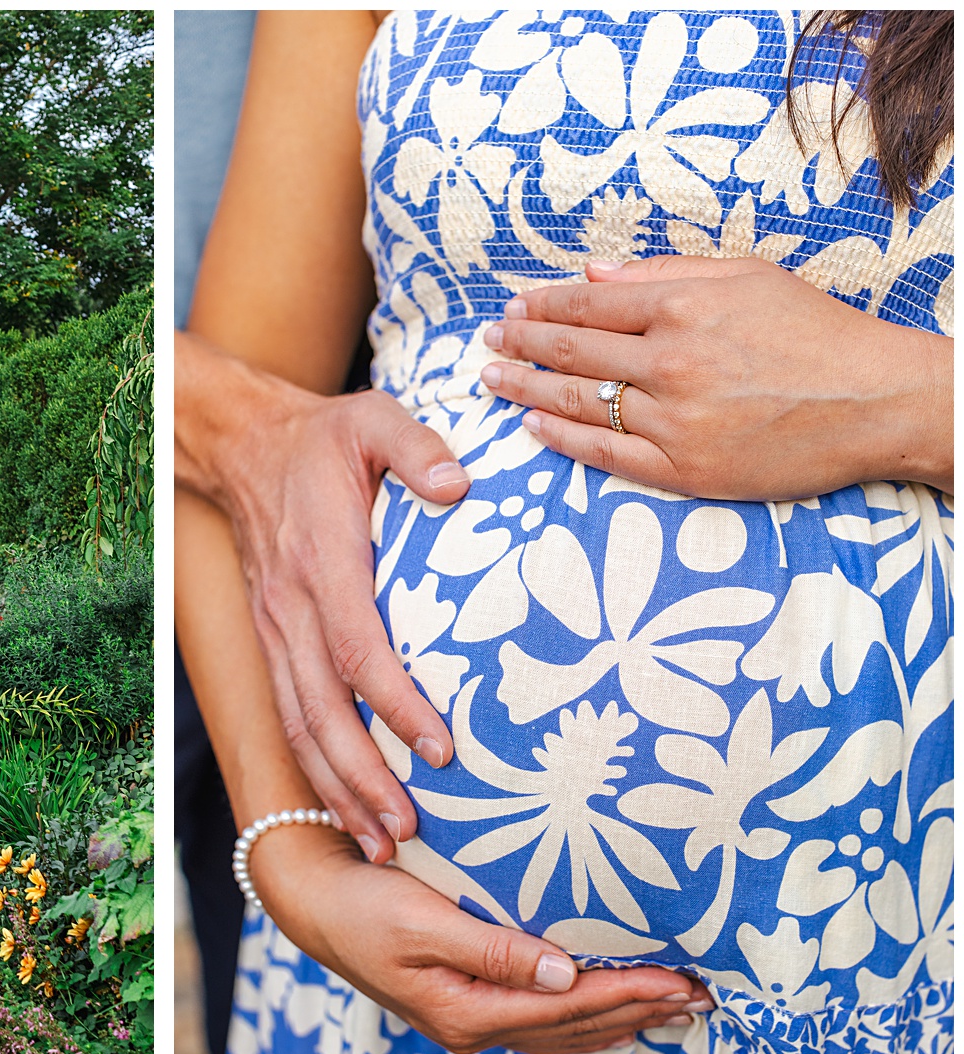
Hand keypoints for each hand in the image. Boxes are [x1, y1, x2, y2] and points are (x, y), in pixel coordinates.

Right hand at [201, 365, 472, 863]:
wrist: (245, 450)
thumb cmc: (325, 439)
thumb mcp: (372, 418)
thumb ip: (416, 448)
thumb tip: (458, 487)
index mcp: (321, 558)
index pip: (356, 644)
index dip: (395, 701)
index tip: (440, 747)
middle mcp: (291, 606)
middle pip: (322, 709)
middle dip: (364, 776)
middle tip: (411, 829)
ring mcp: (276, 630)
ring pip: (302, 726)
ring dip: (340, 789)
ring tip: (385, 843)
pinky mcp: (274, 643)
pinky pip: (293, 717)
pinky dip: (319, 771)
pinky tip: (352, 810)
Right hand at [254, 824, 709, 1053]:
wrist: (313, 904)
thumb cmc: (362, 902)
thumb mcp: (420, 919)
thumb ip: (492, 949)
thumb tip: (564, 973)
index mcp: (463, 1009)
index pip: (565, 1008)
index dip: (626, 994)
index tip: (679, 980)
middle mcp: (470, 1027)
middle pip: (572, 1028)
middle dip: (639, 1012)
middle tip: (701, 997)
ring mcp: (467, 1021)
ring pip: (561, 1033)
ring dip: (621, 1020)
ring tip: (674, 1009)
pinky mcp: (462, 1004)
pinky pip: (540, 1024)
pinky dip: (584, 1020)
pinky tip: (608, 1014)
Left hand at [481, 257, 953, 498]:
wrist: (876, 401)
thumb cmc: (815, 332)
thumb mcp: (745, 278)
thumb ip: (663, 274)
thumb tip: (592, 273)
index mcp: (684, 309)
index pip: (588, 306)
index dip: (541, 307)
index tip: (513, 308)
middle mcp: (671, 363)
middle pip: (572, 353)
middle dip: (521, 345)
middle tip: (487, 342)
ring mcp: (674, 420)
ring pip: (579, 403)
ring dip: (526, 390)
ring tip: (492, 381)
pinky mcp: (684, 468)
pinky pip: (605, 453)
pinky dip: (562, 438)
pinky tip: (533, 426)